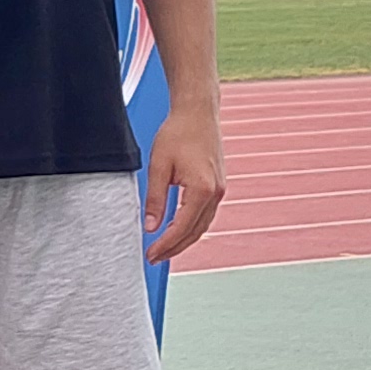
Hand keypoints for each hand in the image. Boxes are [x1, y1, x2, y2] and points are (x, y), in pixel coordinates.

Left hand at [143, 104, 225, 263]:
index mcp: (201, 189)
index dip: (165, 244)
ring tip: (164, 248)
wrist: (198, 112)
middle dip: (174, 248)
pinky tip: (178, 229)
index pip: (181, 228)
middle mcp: (215, 192)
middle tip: (154, 257)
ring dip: (184, 240)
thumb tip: (150, 227)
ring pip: (202, 225)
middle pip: (195, 232)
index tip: (151, 254)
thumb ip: (154, 199)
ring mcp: (219, 190)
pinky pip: (206, 214)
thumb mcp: (159, 166)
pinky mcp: (217, 185)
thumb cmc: (178, 132)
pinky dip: (192, 226)